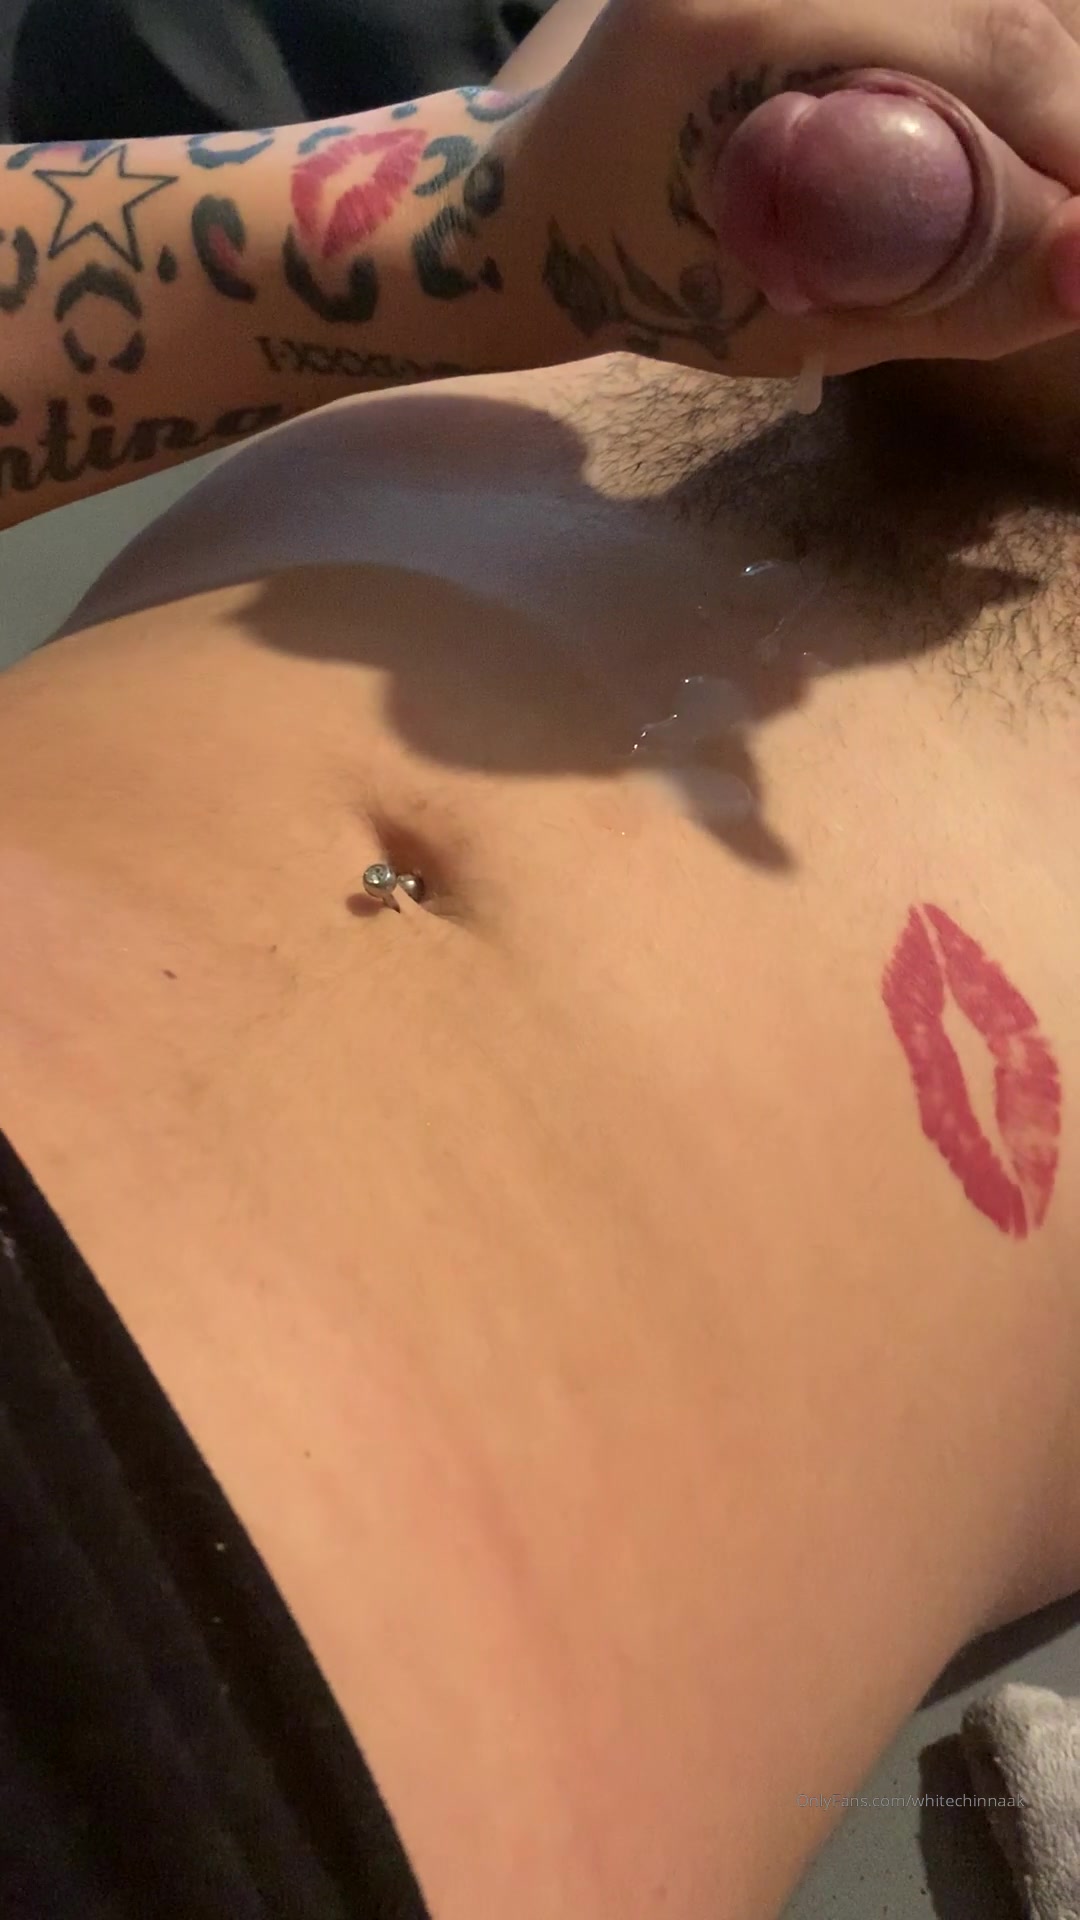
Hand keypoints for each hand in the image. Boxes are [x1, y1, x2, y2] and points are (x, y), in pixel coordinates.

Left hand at [495, 0, 1079, 376]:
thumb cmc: (654, 282)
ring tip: (1040, 188)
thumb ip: (955, 292)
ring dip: (1053, 86)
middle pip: (1018, 3)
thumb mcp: (798, 319)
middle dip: (1074, 119)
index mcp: (746, 21)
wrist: (549, 200)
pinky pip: (969, 0)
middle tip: (1068, 236)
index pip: (993, 48)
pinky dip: (1015, 55)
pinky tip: (1009, 134)